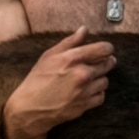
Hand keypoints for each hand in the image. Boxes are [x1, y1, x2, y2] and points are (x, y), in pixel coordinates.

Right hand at [1, 27, 116, 138]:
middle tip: (98, 63)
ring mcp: (85, 91)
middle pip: (108, 64)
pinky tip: (86, 91)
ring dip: (99, 79)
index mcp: (73, 58)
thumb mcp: (49, 56)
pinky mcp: (85, 105)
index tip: (105, 50)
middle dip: (105, 62)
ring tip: (88, 79)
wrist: (30, 108)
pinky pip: (101, 96)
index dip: (107, 48)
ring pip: (105, 81)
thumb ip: (69, 42)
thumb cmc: (37, 80)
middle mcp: (82, 74)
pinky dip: (96, 93)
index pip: (104, 49)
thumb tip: (84, 30)